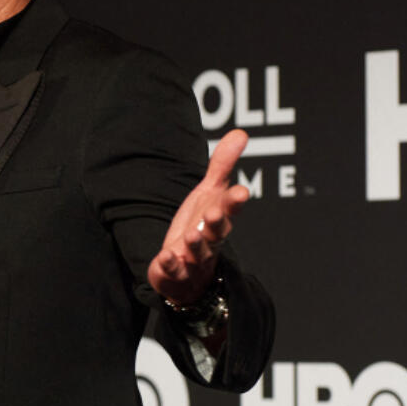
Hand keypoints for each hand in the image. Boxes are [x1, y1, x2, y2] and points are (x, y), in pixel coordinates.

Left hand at [147, 129, 249, 305]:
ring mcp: (193, 259)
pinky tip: (165, 257)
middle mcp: (210, 241)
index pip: (229, 210)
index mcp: (219, 220)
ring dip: (196, 244)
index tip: (240, 192)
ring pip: (198, 252)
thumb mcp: (209, 194)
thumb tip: (240, 133)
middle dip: (217, 223)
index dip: (234, 202)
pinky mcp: (175, 272)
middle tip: (215, 212)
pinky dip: (170, 265)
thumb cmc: (200, 226)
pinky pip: (173, 270)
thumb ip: (222, 166)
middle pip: (217, 233)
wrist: (186, 271)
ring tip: (191, 234)